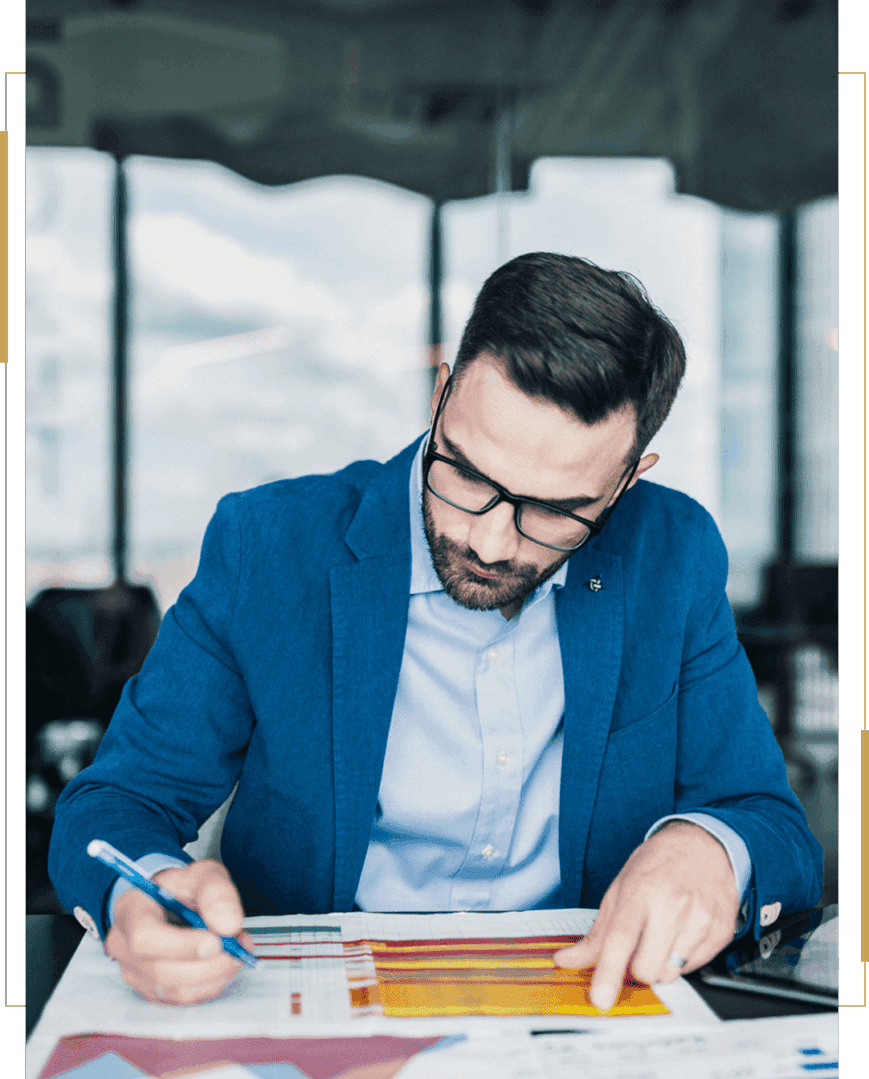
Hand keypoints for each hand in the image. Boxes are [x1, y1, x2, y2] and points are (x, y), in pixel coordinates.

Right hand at [105, 859, 254, 1004]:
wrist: (170, 902)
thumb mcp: (202, 873)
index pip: (144, 938)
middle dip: (207, 963)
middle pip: (161, 970)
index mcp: (130, 912)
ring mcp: (136, 974)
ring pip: (175, 990)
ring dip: (215, 974)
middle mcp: (124, 948)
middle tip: (238, 944)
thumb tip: (228, 925)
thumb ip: (216, 892)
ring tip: (237, 949)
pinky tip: (226, 962)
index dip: (180, 945)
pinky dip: (212, 984)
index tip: (214, 941)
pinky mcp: (152, 991)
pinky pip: (184, 998)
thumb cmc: (182, 888)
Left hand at [553, 821, 739, 1010]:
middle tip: (638, 946)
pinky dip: (681, 959)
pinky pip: (694, 968)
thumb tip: (567, 959)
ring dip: (660, 964)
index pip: (620, 939)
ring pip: (670, 974)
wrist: (703, 845)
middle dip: (636, 968)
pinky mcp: (720, 932)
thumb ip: (595, 932)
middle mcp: (672, 905)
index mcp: (640, 891)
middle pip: (646, 969)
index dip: (608, 973)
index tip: (601, 999)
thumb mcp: (620, 888)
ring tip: (662, 934)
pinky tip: (682, 933)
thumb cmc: (658, 865)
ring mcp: (700, 919)